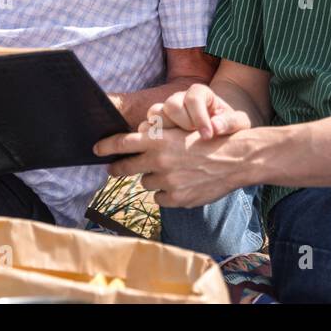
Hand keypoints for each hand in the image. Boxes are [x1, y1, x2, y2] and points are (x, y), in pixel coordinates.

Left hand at [94, 126, 241, 208]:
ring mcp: (167, 181)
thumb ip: (158, 139)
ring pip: (146, 183)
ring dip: (153, 178)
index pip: (123, 143)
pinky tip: (181, 185)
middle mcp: (159, 161)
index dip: (107, 146)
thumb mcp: (181, 132)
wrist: (235, 159)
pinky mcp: (177, 198)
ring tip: (172, 172)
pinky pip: (160, 198)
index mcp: (159, 140)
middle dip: (117, 168)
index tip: (95, 149)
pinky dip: (166, 193)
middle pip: (126, 167)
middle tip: (112, 169)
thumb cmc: (209, 142)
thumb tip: (137, 144)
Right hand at [147, 83, 250, 139]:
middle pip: (170, 104)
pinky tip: (166, 153)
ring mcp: (166, 112)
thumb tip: (216, 127)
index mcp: (200, 93)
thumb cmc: (229, 126)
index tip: (208, 136)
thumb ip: (230, 122)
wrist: (221, 134)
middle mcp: (180, 99)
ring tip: (178, 147)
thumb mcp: (239, 124)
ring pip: (154, 115)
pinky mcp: (157, 127)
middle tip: (192, 139)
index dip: (199, 117)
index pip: (193, 97)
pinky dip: (151, 140)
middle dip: (181, 123)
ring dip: (164, 132)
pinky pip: (146, 129)